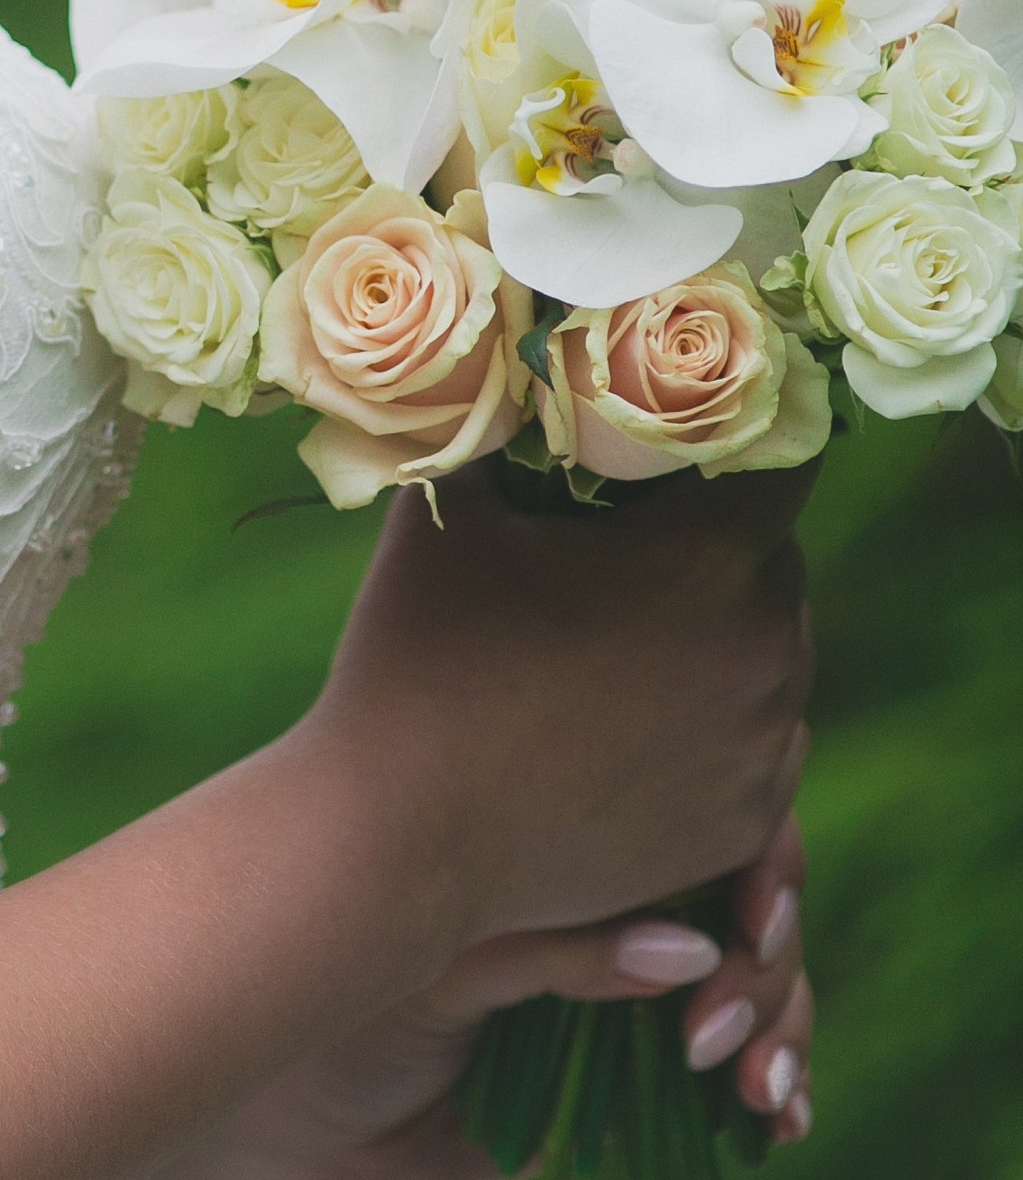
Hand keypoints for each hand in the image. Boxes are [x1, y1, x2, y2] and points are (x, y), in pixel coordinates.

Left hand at [115, 812, 818, 1179]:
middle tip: (718, 1037)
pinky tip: (777, 1126)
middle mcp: (613, 902)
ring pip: (753, 991)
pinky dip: (767, 1099)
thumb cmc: (337, 989)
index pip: (703, 820)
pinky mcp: (630, 1080)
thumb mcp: (445, 957)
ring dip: (778, 1036)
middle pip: (748, 908)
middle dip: (767, 969)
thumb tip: (694, 949)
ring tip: (757, 1094)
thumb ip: (557, 951)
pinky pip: (725, 1081)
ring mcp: (629, 991)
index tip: (754, 917)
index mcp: (571, 839)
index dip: (756, 861)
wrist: (277, 1100)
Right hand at [310, 459, 816, 954]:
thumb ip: (509, 417)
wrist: (397, 835)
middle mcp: (764, 651)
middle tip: (623, 544)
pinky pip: (759, 741)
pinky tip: (626, 718)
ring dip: (718, 632)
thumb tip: (528, 345)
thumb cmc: (418, 651)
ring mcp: (762, 748)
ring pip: (772, 652)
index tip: (684, 434)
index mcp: (710, 560)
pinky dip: (714, 721)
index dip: (734, 435)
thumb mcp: (455, 504)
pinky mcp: (746, 823)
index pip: (780, 459)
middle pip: (773, 559)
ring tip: (615, 638)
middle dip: (714, 541)